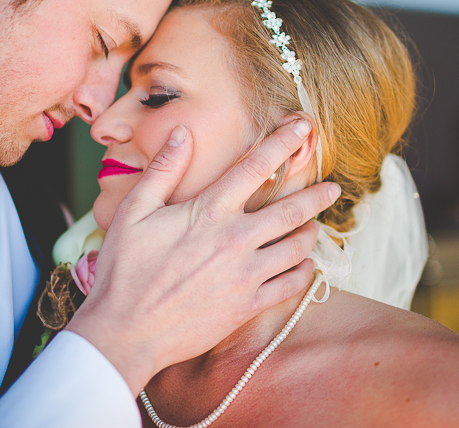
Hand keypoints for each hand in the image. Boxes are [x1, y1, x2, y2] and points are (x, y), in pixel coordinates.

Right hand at [65, 119, 339, 394]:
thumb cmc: (124, 270)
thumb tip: (183, 132)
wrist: (125, 331)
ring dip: (311, 233)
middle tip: (334, 187)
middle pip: (290, 211)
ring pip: (296, 248)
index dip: (283, 142)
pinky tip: (306, 265)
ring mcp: (245, 275)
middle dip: (317, 195)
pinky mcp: (247, 306)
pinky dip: (304, 272)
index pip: (255, 167)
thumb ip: (163, 169)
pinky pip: (290, 286)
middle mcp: (234, 240)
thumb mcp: (133, 211)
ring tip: (317, 226)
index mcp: (208, 212)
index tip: (304, 126)